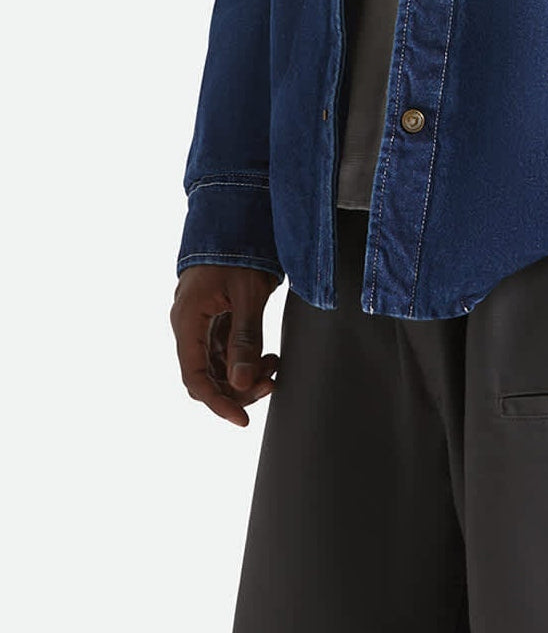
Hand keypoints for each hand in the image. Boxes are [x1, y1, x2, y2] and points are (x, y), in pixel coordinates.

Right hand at [170, 265, 282, 424]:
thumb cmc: (239, 249)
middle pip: (206, 375)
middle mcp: (189, 324)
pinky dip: (246, 357)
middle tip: (271, 385)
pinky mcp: (215, 315)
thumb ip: (245, 339)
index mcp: (188, 320)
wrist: (237, 213)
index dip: (218, 403)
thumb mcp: (248, 294)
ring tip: (274, 367)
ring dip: (245, 373)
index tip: (243, 420)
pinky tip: (268, 357)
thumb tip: (242, 384)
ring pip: (218, 364)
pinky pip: (226, 348)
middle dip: (237, 388)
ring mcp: (201, 320)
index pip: (195, 377)